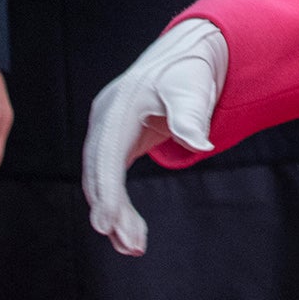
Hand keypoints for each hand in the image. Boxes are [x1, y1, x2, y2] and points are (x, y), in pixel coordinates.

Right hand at [83, 19, 226, 256]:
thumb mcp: (193, 88)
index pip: (106, 155)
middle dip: (111, 212)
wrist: (187, 54)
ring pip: (100, 180)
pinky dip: (116, 204)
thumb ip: (191, 116)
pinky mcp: (115, 141)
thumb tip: (200, 143)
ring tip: (134, 245)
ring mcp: (106, 130)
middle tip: (131, 245)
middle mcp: (105, 119)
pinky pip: (108, 178)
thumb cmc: (190, 71)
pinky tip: (129, 229)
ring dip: (113, 215)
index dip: (106, 191)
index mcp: (119, 104)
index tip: (107, 224)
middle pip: (97, 173)